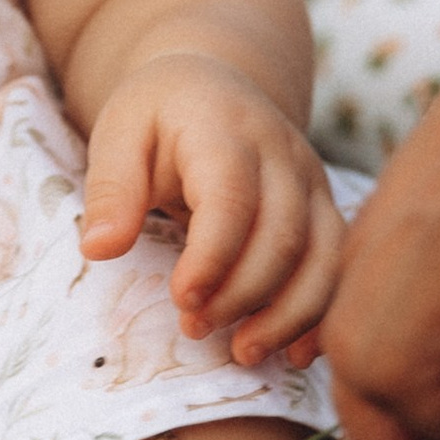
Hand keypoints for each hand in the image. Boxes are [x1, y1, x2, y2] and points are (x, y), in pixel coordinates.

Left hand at [80, 53, 344, 366]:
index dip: (212, 257)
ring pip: (324, 258)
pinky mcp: (326, 210)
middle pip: (283, 236)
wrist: (213, 85)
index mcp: (226, 129)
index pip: (232, 198)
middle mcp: (284, 155)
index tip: (181, 300)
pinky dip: (322, 315)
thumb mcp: (118, 135)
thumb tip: (100, 250)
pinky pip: (339, 268)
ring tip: (244, 353)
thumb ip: (111, 189)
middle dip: (242, 295)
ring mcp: (312, 184)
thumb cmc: (158, 115)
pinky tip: (294, 354)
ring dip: (289, 315)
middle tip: (195, 330)